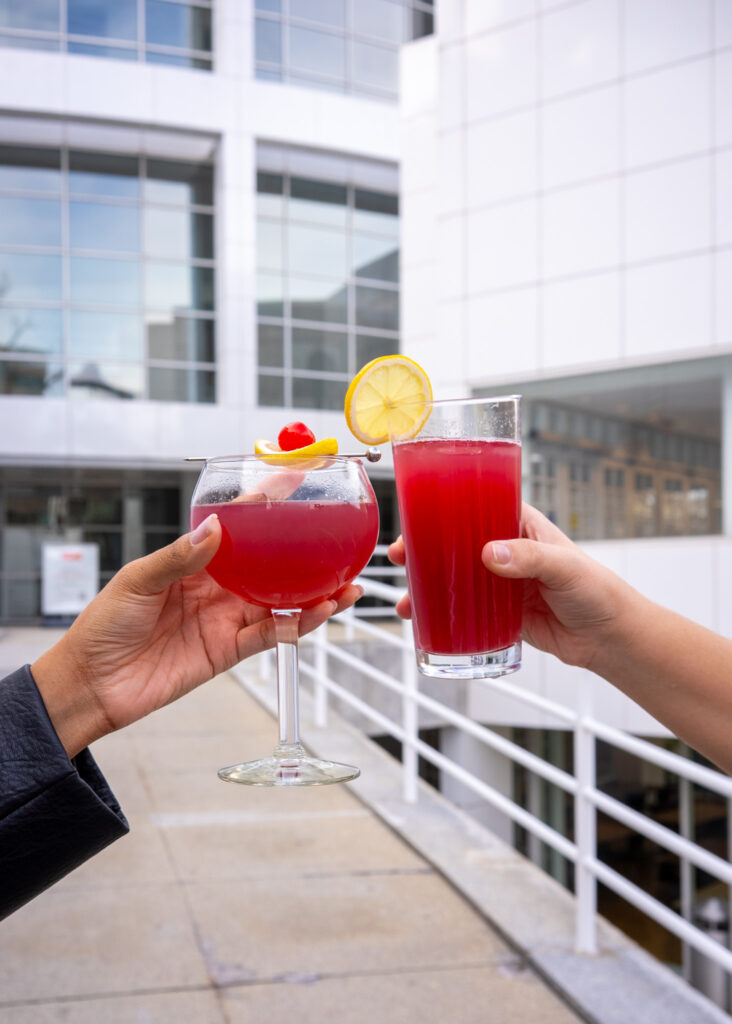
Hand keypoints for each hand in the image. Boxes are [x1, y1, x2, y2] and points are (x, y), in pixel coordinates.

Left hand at [33, 514, 360, 757]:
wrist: (92, 684)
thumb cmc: (103, 625)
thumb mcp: (137, 580)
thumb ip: (179, 557)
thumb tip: (215, 527)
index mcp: (194, 561)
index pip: (238, 527)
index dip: (266, 505)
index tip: (295, 481)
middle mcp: (217, 587)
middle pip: (271, 566)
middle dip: (305, 554)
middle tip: (339, 540)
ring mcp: (225, 619)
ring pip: (281, 603)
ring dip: (315, 595)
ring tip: (347, 585)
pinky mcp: (228, 652)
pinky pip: (269, 637)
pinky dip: (296, 627)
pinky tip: (319, 614)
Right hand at [388, 503, 640, 671]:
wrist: (608, 638)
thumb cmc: (597, 591)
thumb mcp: (564, 566)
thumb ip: (529, 558)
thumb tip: (490, 554)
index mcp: (520, 525)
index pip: (476, 504)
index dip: (444, 506)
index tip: (416, 513)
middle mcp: (505, 549)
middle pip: (454, 542)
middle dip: (423, 548)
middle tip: (399, 556)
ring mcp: (499, 582)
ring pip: (454, 577)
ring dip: (427, 585)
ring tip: (406, 599)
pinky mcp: (498, 612)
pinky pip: (463, 610)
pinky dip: (441, 615)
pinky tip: (423, 622)